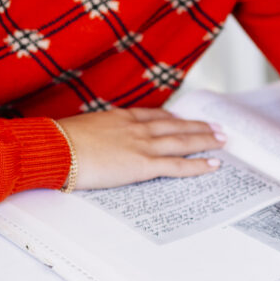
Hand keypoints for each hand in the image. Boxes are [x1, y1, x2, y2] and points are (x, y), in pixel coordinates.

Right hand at [55, 107, 225, 189]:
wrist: (58, 148)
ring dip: (205, 140)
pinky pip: (178, 165)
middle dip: (197, 126)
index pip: (154, 115)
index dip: (173, 118)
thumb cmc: (61, 142)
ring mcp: (143, 145)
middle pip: (175, 125)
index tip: (184, 119)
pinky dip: (198, 164)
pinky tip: (212, 164)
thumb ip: (98, 133)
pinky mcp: (144, 165)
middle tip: (216, 127)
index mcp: (121, 117)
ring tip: (222, 140)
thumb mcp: (82, 129)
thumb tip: (95, 141)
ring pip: (183, 141)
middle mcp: (137, 127)